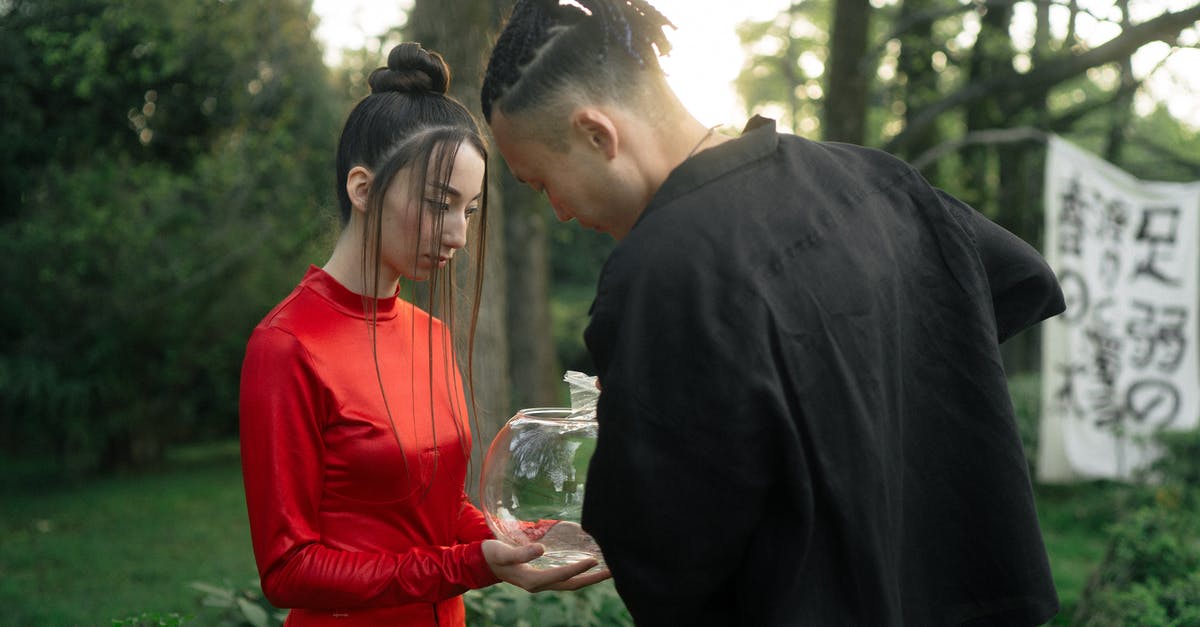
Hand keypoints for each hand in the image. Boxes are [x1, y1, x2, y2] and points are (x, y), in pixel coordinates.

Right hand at [482, 539, 610, 591]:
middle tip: (613, 570)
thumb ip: (521, 552)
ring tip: (607, 568)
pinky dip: (579, 572)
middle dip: (593, 579)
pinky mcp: (543, 576)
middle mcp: (540, 584)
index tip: (594, 560)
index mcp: (532, 581)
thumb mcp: (502, 552)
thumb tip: (542, 549)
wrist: (483, 563)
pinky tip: (588, 564)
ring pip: (571, 583)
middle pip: (572, 585)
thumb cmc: (492, 555)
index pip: (561, 576)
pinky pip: (566, 577)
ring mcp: (542, 582)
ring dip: (589, 577)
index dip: (578, 568)